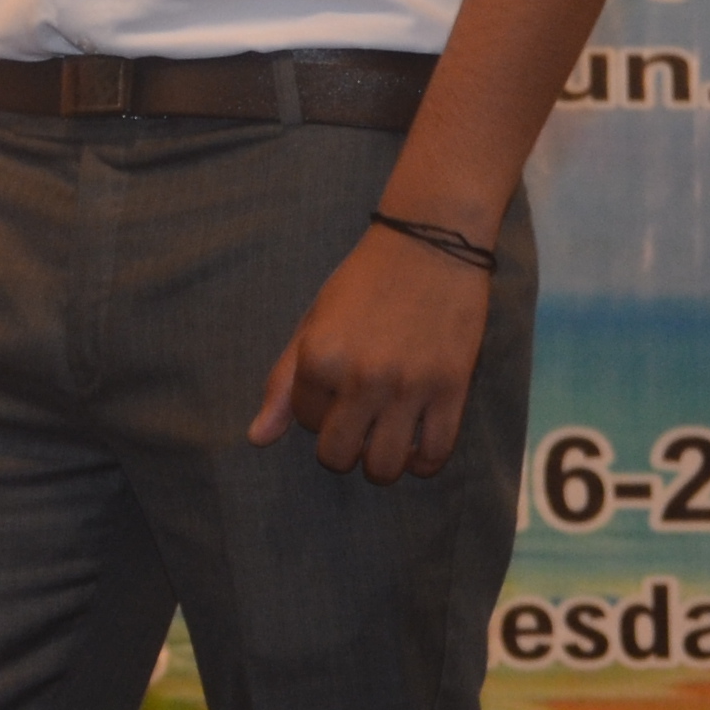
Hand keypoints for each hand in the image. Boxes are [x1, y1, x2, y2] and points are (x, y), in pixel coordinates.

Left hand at [249, 228, 491, 483]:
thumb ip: (283, 382)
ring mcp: (408, 387)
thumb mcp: (314, 322)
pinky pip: (435, 454)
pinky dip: (423, 463)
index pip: (305, 421)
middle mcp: (361, 378)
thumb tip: (258, 439)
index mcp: (320, 358)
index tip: (336, 390)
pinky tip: (417, 447)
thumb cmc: (366, 280)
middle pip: (338, 456)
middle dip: (343, 449)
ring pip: (384, 467)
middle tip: (357, 426)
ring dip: (380, 464)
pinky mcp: (451, 389)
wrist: (432, 242)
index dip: (317, 411)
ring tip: (385, 442)